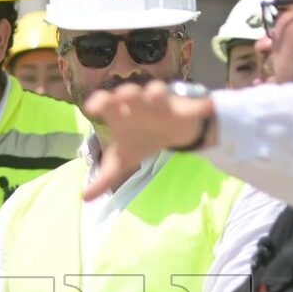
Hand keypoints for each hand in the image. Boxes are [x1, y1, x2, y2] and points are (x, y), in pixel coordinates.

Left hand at [81, 81, 214, 200]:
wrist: (170, 131)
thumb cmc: (140, 140)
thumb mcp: (122, 160)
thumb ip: (104, 177)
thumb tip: (85, 198)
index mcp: (120, 113)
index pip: (106, 103)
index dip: (100, 102)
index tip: (92, 107)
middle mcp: (138, 103)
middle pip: (130, 93)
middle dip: (127, 93)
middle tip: (123, 95)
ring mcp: (161, 103)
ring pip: (158, 93)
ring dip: (156, 93)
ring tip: (156, 94)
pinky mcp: (184, 109)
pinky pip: (192, 106)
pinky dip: (200, 107)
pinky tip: (207, 107)